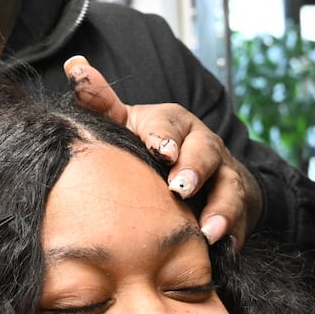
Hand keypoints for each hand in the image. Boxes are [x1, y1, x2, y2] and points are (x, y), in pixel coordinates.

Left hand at [65, 55, 261, 245]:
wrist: (201, 169)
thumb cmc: (152, 146)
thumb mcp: (128, 123)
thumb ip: (101, 102)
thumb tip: (73, 65)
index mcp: (174, 123)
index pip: (169, 124)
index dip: (163, 136)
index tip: (158, 150)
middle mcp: (204, 143)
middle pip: (205, 152)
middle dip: (194, 170)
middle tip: (180, 190)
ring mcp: (225, 173)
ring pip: (229, 187)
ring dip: (220, 209)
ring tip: (208, 231)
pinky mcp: (239, 203)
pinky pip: (241, 217)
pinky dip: (234, 232)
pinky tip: (226, 248)